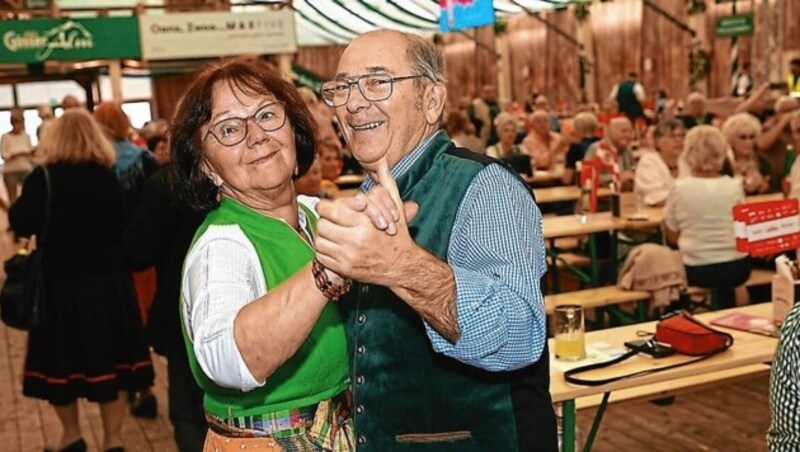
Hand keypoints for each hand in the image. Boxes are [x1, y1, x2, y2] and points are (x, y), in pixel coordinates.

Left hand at [315, 161, 416, 284]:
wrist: (402, 266)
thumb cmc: (397, 236)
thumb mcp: (394, 209)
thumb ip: (387, 184)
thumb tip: (384, 164)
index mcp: (365, 223)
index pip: (331, 210)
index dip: (325, 207)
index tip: (327, 207)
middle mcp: (356, 240)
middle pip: (322, 225)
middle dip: (325, 221)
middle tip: (330, 221)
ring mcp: (349, 257)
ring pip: (320, 241)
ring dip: (323, 236)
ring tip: (332, 233)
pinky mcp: (345, 270)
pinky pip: (322, 257)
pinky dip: (324, 251)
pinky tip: (334, 247)